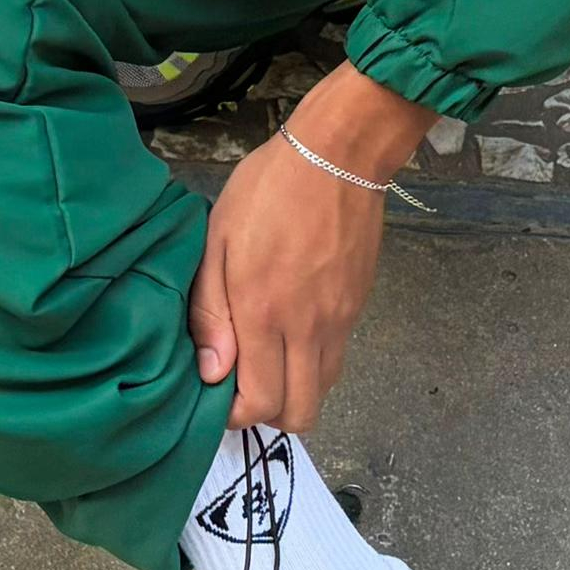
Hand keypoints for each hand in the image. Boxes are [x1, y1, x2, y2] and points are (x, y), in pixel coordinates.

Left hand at [188, 63, 431, 431]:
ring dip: (295, 390)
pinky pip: (337, 358)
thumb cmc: (267, 190)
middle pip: (301, 413)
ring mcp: (339, 320)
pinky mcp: (358, 306)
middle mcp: (307, 328)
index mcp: (265, 313)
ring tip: (269, 358)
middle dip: (269, 414)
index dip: (237, 414)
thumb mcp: (219, 239)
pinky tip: (294, 329)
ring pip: (324, 390)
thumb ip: (211, 310)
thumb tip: (212, 372)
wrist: (338, 155)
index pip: (261, 403)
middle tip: (245, 383)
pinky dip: (314, 362)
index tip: (219, 394)